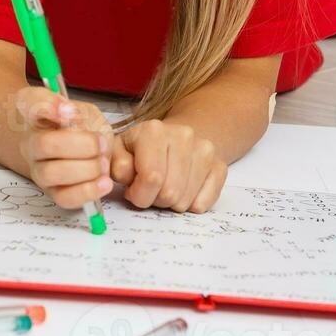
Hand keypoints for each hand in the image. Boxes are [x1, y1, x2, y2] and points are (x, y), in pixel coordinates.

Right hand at [13, 87, 113, 210]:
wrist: (84, 152)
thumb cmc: (83, 131)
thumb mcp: (85, 111)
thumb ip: (78, 112)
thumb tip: (70, 115)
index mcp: (36, 115)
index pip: (29, 102)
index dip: (47, 105)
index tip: (68, 109)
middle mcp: (31, 142)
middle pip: (43, 144)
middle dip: (81, 145)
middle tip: (101, 144)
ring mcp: (39, 170)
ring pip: (50, 173)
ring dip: (85, 169)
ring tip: (102, 164)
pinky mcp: (53, 192)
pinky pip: (64, 198)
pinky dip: (87, 191)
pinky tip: (103, 182)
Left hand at [110, 119, 226, 212]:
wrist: (177, 137)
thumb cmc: (142, 148)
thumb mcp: (120, 150)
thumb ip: (115, 163)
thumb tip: (126, 174)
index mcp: (154, 131)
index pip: (151, 177)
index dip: (139, 194)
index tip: (133, 192)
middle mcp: (184, 136)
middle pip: (169, 193)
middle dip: (155, 200)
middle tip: (150, 190)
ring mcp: (205, 150)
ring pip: (185, 201)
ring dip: (171, 203)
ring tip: (164, 187)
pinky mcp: (220, 166)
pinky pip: (204, 203)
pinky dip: (189, 204)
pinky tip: (182, 189)